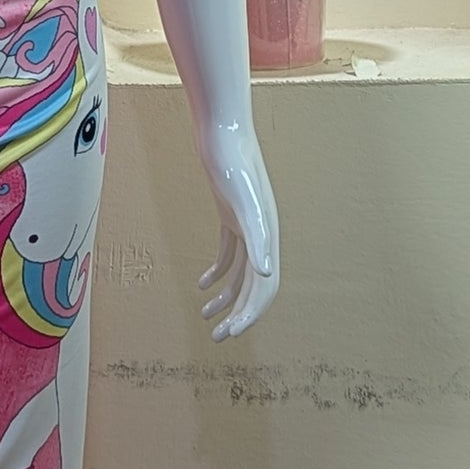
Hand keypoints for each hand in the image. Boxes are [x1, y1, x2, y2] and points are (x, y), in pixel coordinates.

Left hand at [195, 120, 279, 340]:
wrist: (223, 131)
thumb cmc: (233, 163)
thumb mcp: (242, 202)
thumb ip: (257, 237)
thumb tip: (266, 272)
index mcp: (268, 238)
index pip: (265, 288)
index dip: (251, 313)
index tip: (231, 332)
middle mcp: (262, 235)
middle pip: (254, 287)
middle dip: (238, 314)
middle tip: (217, 337)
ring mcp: (247, 225)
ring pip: (241, 274)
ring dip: (226, 298)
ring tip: (206, 318)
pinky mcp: (231, 217)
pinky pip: (229, 254)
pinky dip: (217, 272)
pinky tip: (201, 284)